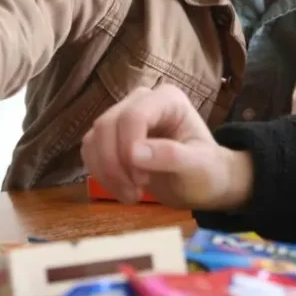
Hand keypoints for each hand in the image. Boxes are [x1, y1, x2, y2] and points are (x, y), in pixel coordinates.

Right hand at [81, 84, 252, 209]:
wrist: (200, 183)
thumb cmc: (206, 171)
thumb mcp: (199, 167)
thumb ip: (171, 156)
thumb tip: (134, 154)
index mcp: (167, 99)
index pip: (134, 114)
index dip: (129, 146)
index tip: (142, 181)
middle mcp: (141, 100)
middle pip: (108, 124)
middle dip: (116, 164)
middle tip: (136, 193)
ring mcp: (122, 115)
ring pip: (94, 137)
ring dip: (106, 171)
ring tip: (131, 196)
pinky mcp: (110, 135)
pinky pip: (90, 149)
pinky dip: (99, 172)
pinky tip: (121, 189)